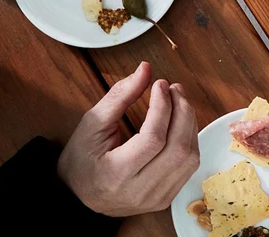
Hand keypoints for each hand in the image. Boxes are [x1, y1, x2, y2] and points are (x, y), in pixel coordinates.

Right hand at [57, 62, 199, 216]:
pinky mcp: (165, 199)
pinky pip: (189, 167)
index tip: (160, 84)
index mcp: (115, 174)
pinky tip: (181, 123)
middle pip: (177, 149)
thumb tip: (146, 69)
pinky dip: (190, 139)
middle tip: (175, 89)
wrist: (77, 197)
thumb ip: (120, 95)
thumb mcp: (92, 123)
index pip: (152, 139)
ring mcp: (155, 200)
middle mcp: (139, 192)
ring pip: (189, 158)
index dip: (162, 107)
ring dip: (190, 123)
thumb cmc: (81, 158)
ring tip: (179, 101)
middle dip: (182, 111)